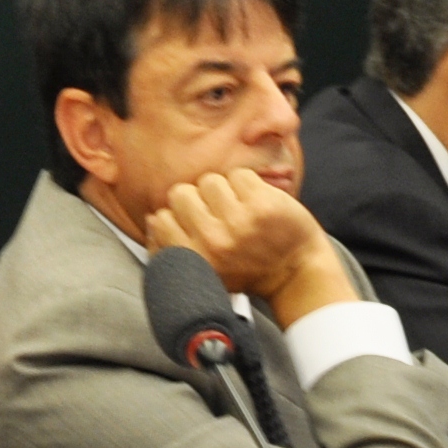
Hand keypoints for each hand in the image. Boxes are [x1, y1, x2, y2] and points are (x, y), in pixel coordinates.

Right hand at [142, 167, 349, 323]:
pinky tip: (254, 204)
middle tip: (217, 216)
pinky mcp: (263, 204)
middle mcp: (213, 242)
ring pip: (209, 181)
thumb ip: (171, 250)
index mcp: (195, 260)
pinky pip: (238, 175)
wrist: (295, 272)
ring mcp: (239, 222)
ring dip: (223, 191)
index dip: (177, 218)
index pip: (160, 219)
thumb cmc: (246, 270)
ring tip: (237, 209)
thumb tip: (152, 219)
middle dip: (197, 200)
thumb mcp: (202, 271)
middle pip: (180, 194)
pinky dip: (247, 185)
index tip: (194, 226)